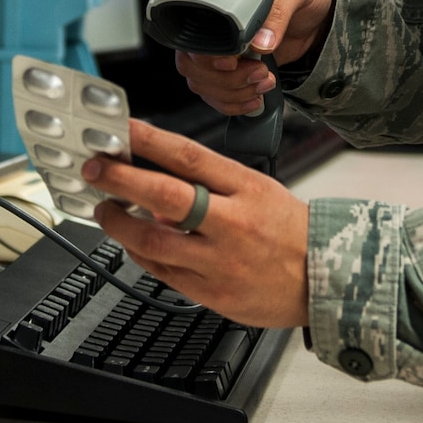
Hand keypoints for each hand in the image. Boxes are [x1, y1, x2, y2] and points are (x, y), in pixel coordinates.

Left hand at [82, 120, 308, 329]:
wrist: (328, 279)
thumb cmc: (289, 231)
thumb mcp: (256, 189)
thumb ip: (208, 183)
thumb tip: (158, 177)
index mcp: (246, 188)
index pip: (189, 156)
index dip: (148, 139)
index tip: (119, 128)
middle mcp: (232, 224)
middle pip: (165, 197)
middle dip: (120, 179)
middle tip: (94, 168)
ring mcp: (220, 262)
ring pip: (153, 241)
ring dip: (118, 223)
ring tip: (104, 209)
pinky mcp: (212, 294)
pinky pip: (162, 272)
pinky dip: (139, 254)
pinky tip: (131, 243)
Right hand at [176, 0, 334, 114]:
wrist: (318, 16)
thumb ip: (279, 11)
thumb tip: (260, 41)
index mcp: (217, 0)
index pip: (192, 33)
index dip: (207, 54)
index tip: (232, 63)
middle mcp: (210, 28)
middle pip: (191, 64)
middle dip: (226, 79)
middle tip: (260, 72)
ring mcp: (218, 52)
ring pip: (201, 84)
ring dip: (233, 93)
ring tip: (265, 82)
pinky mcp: (230, 72)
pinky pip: (215, 96)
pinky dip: (233, 104)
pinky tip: (255, 98)